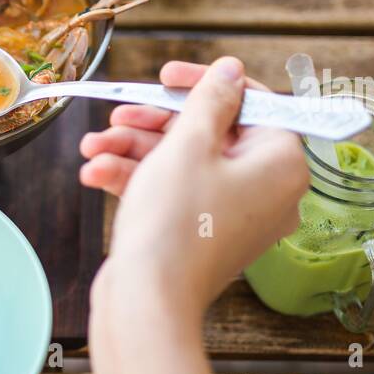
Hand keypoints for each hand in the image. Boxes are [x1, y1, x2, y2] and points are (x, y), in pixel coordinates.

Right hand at [82, 58, 308, 316]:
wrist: (148, 301)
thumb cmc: (175, 225)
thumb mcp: (187, 145)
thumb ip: (210, 101)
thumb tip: (230, 72)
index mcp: (281, 163)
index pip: (251, 103)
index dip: (204, 84)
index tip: (166, 78)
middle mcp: (266, 190)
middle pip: (210, 134)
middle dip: (154, 124)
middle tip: (119, 114)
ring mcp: (233, 216)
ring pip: (184, 164)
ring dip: (135, 151)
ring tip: (93, 148)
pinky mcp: (202, 235)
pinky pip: (176, 194)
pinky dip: (139, 181)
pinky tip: (97, 173)